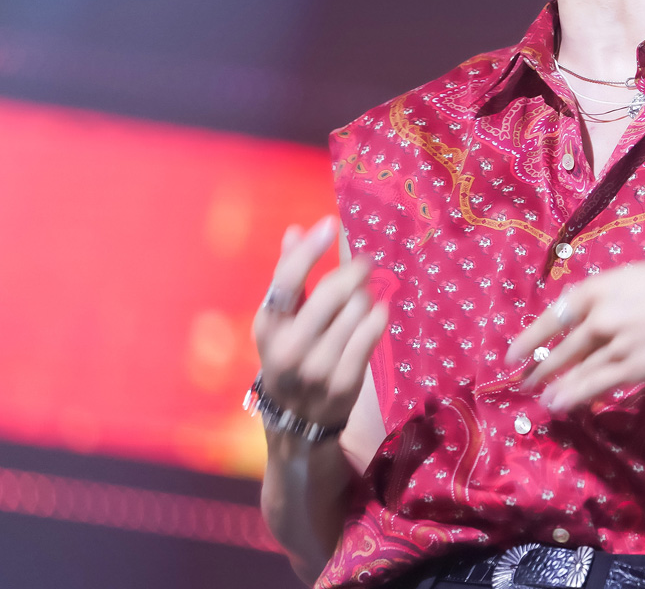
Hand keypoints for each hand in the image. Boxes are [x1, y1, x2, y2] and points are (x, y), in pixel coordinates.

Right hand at [252, 215, 388, 437]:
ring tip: (362, 301)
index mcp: (267, 326)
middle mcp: (289, 347)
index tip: (330, 224)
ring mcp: (317, 367)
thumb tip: (294, 231)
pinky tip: (376, 313)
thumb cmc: (290, 356)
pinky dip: (377, 317)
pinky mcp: (345, 382)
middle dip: (353, 273)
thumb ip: (287, 276)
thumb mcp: (279, 321)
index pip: (287, 280)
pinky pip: (370, 334)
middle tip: (364, 263)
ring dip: (364, 298)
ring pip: (356, 311)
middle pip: (331, 293)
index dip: (310, 249)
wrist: (297, 421)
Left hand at [506, 261, 644, 412]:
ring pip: (576, 370)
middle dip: (539, 367)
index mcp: (597, 289)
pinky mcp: (632, 368)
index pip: (554, 316)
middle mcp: (599, 318)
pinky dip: (577, 395)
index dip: (530, 337)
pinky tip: (561, 404)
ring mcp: (614, 345)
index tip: (513, 353)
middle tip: (521, 380)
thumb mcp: (630, 277)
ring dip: (555, 386)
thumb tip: (588, 315)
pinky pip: (597, 384)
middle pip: (562, 348)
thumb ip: (606, 296)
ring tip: (539, 399)